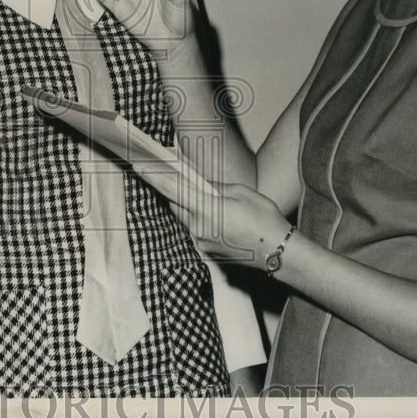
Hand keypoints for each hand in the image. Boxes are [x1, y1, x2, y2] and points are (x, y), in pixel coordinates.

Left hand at [134, 166, 290, 270]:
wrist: (278, 252)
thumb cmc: (264, 219)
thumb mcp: (240, 192)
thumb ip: (214, 186)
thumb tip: (198, 184)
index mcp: (207, 210)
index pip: (171, 189)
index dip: (152, 176)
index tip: (138, 165)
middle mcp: (198, 228)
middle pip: (174, 203)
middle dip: (170, 188)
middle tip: (166, 172)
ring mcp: (201, 241)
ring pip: (183, 216)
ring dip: (184, 203)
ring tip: (192, 190)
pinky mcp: (206, 249)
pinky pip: (193, 228)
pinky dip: (195, 217)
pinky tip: (207, 210)